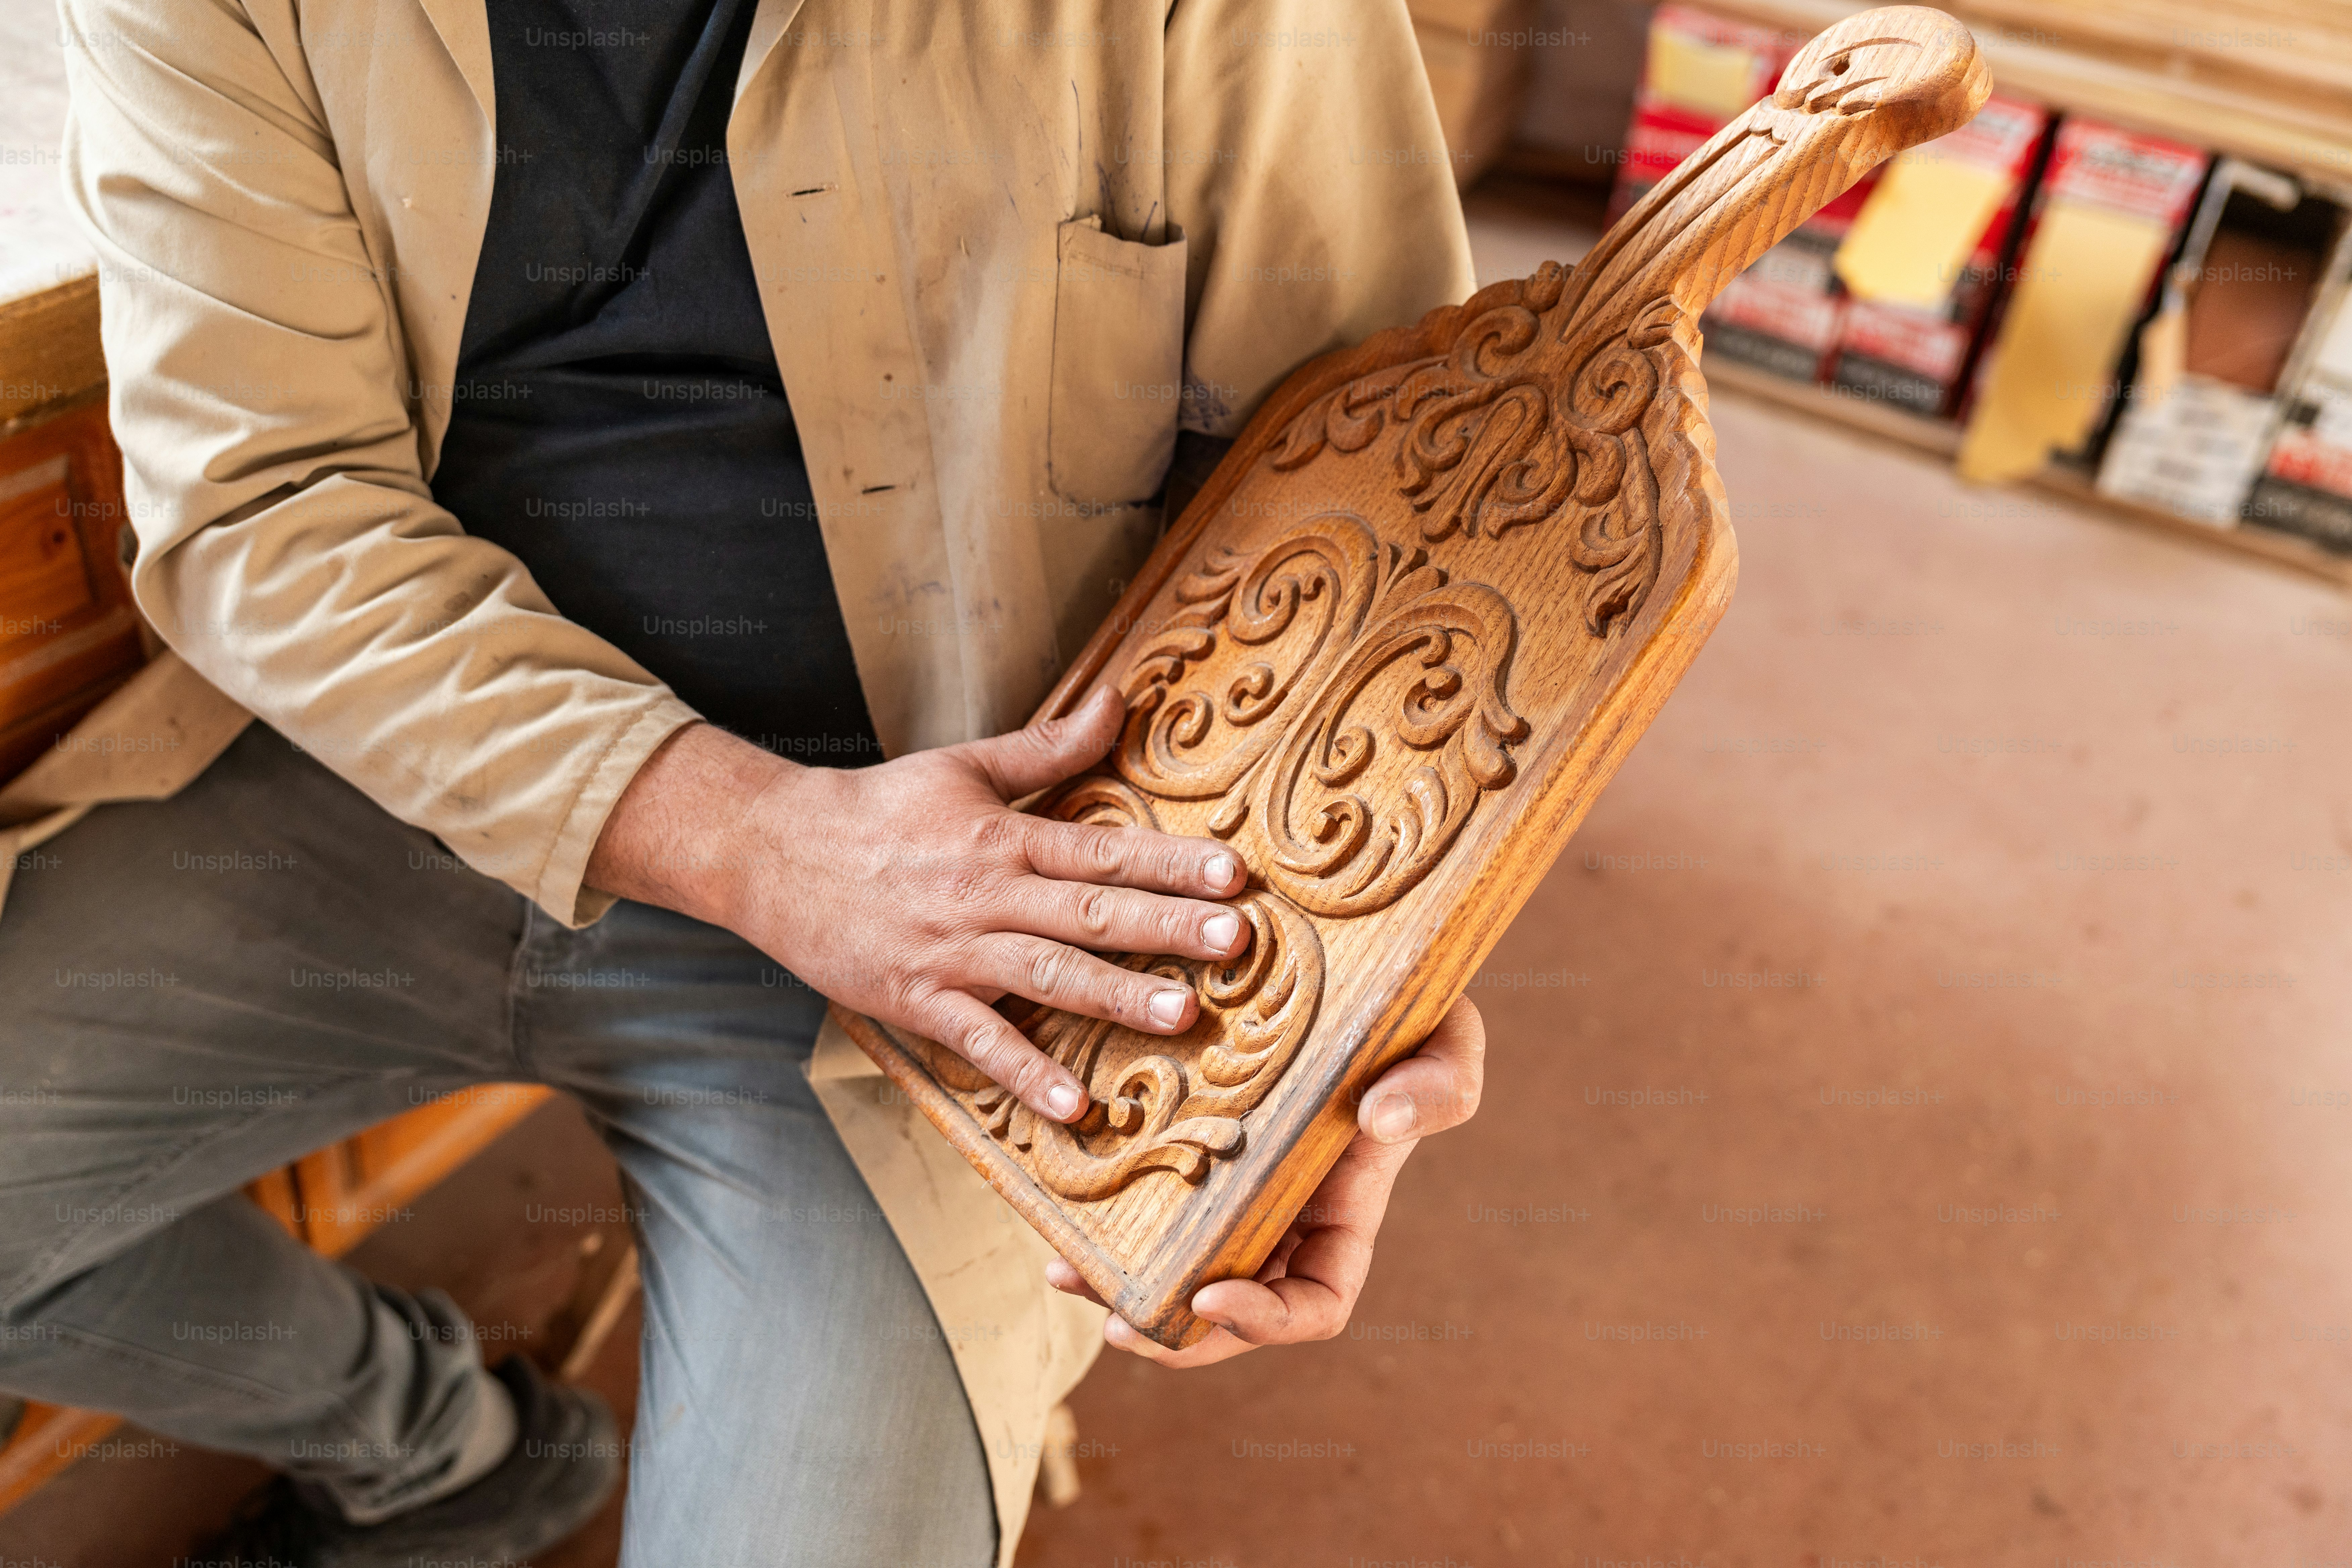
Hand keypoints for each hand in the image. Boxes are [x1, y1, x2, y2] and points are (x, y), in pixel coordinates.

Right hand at [584, 687, 1248, 1123]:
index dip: (1170, 862)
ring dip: (1115, 997)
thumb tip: (1118, 699)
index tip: (1231, 873)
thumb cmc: (877, 810)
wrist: (772, 851)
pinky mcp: (918, 1000)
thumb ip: (1048, 747)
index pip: (1102, 851)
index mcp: (1002, 838)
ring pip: (1047, 977)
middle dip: (1167, 928)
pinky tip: (1074, 1106)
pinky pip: (980, 1044)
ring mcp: (953, 953)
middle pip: (1090, 913)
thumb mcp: (964, 766)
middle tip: (1236, 940)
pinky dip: (1026, 1075)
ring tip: (1181, 1016)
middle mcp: (987, 896)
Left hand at [1048, 997, 1486, 1365]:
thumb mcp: (1449, 1041)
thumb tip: (1384, 1119)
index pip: (1315, 1302)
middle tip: (1117, 1321)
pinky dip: (1098, 1208)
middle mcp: (1277, 1207)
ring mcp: (1224, 1175)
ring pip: (1168, 1259)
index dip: (1267, 1320)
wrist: (1354, 953)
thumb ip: (1441, 1086)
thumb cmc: (1415, 1006)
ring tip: (1065, 1270)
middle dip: (1173, 1332)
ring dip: (1117, 1280)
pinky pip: (1137, 1190)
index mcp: (1341, 1208)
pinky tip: (1055, 1198)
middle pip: (1225, 1304)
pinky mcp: (1177, 1134)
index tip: (1212, 1294)